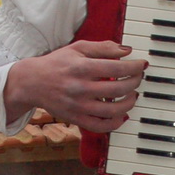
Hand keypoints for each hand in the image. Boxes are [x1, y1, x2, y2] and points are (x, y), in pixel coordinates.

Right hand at [6, 40, 146, 132]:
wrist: (33, 82)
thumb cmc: (57, 63)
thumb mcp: (78, 48)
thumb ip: (103, 48)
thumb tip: (127, 51)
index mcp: (82, 68)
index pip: (117, 69)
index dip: (134, 67)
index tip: (142, 64)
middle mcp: (81, 88)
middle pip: (119, 89)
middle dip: (135, 82)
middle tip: (138, 77)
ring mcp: (79, 106)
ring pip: (114, 111)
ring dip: (130, 102)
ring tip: (133, 94)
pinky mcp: (77, 119)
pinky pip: (102, 126)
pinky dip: (116, 122)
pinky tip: (122, 114)